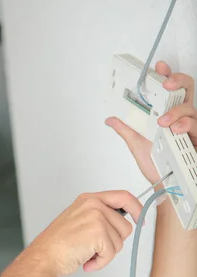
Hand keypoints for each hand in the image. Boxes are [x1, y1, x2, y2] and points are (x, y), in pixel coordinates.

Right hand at [30, 190, 141, 275]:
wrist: (44, 257)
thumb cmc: (57, 245)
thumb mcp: (78, 220)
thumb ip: (99, 217)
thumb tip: (121, 225)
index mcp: (89, 200)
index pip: (123, 197)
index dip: (136, 208)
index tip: (140, 219)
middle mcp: (94, 205)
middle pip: (125, 226)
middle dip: (114, 242)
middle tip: (95, 248)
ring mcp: (96, 217)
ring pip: (120, 242)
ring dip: (105, 254)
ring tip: (86, 253)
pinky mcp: (98, 232)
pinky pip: (112, 253)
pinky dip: (101, 262)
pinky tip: (86, 261)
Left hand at [105, 61, 196, 184]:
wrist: (166, 186)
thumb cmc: (156, 166)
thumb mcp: (137, 145)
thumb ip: (126, 130)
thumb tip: (110, 119)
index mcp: (168, 114)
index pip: (170, 90)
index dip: (167, 75)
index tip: (159, 67)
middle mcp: (181, 118)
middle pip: (186, 90)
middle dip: (177, 82)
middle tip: (166, 85)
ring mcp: (191, 127)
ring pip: (190, 107)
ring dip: (176, 111)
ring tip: (164, 122)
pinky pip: (196, 126)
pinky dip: (185, 125)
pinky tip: (176, 129)